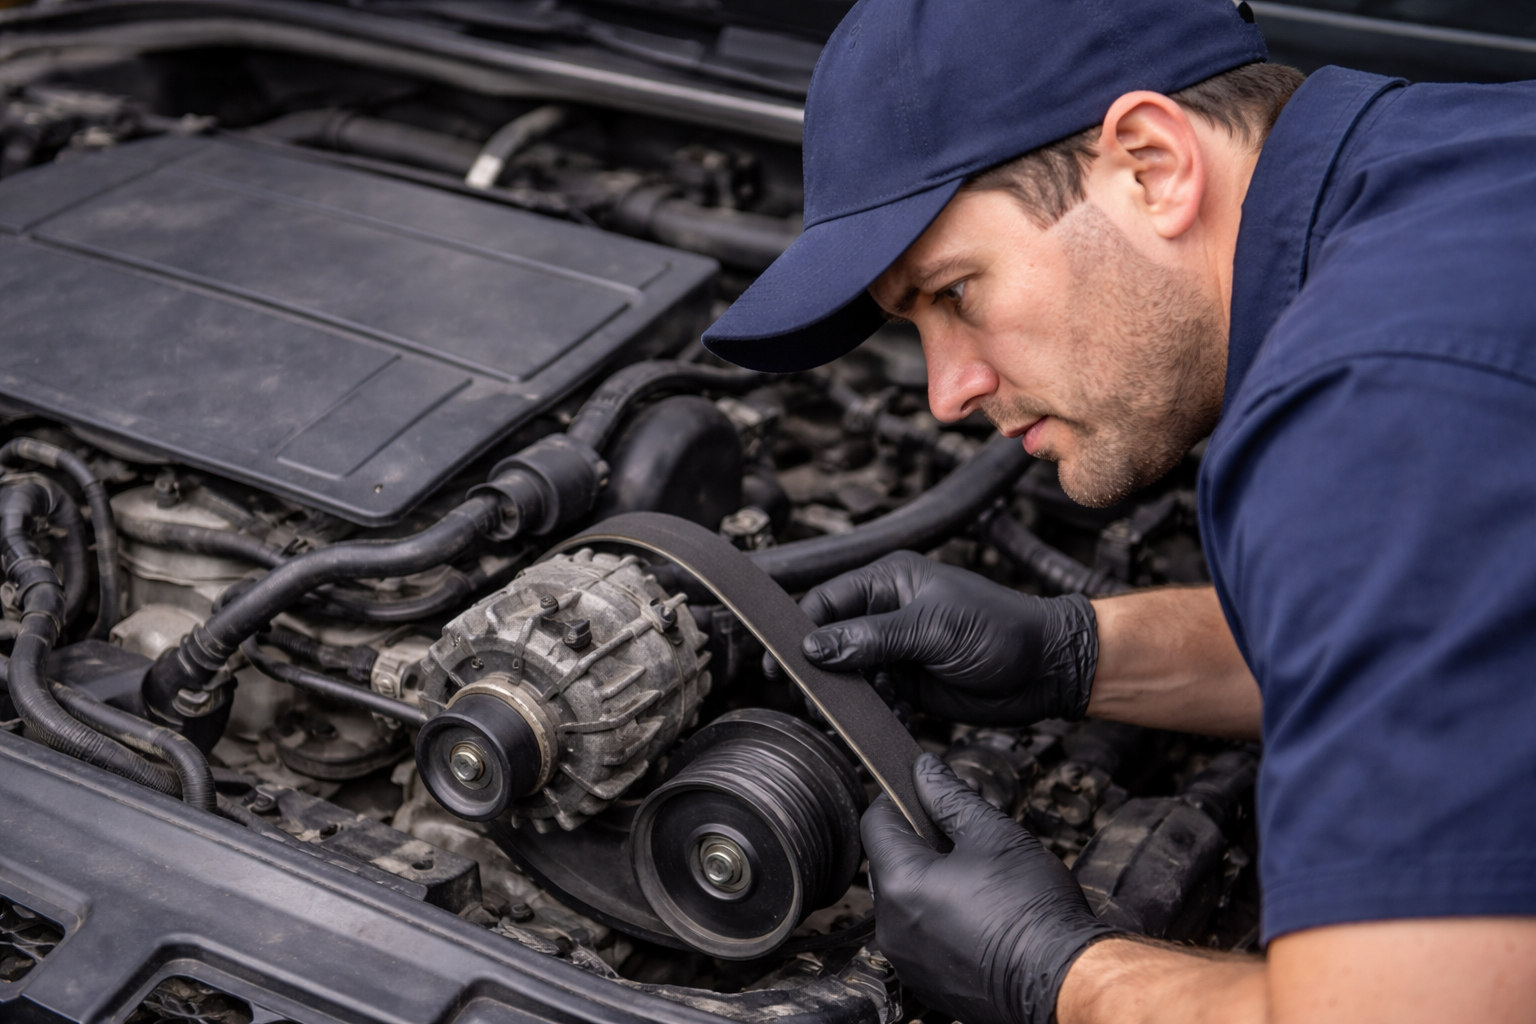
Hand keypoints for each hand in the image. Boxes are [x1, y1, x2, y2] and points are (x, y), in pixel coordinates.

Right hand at [796, 551, 1098, 724]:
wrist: (1045, 669)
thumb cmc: (1000, 630)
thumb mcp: (932, 629)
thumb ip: (870, 639)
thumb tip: (814, 648)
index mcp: (888, 581)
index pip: (824, 602)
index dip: (800, 632)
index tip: (781, 662)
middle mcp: (886, 611)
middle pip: (830, 640)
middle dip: (819, 671)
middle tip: (812, 700)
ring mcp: (896, 648)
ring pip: (848, 673)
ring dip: (842, 696)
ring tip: (840, 717)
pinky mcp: (908, 681)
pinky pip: (872, 697)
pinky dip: (868, 711)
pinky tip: (875, 721)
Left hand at [864, 754, 1119, 1023]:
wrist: (1061, 980)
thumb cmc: (1033, 909)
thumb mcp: (993, 834)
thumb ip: (950, 797)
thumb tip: (926, 770)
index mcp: (902, 884)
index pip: (875, 823)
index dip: (897, 799)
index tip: (921, 790)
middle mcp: (891, 926)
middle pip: (888, 862)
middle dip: (917, 839)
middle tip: (959, 831)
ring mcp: (906, 959)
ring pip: (903, 900)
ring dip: (928, 879)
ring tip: (975, 874)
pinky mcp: (925, 981)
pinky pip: (917, 935)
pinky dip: (936, 917)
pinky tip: (975, 911)